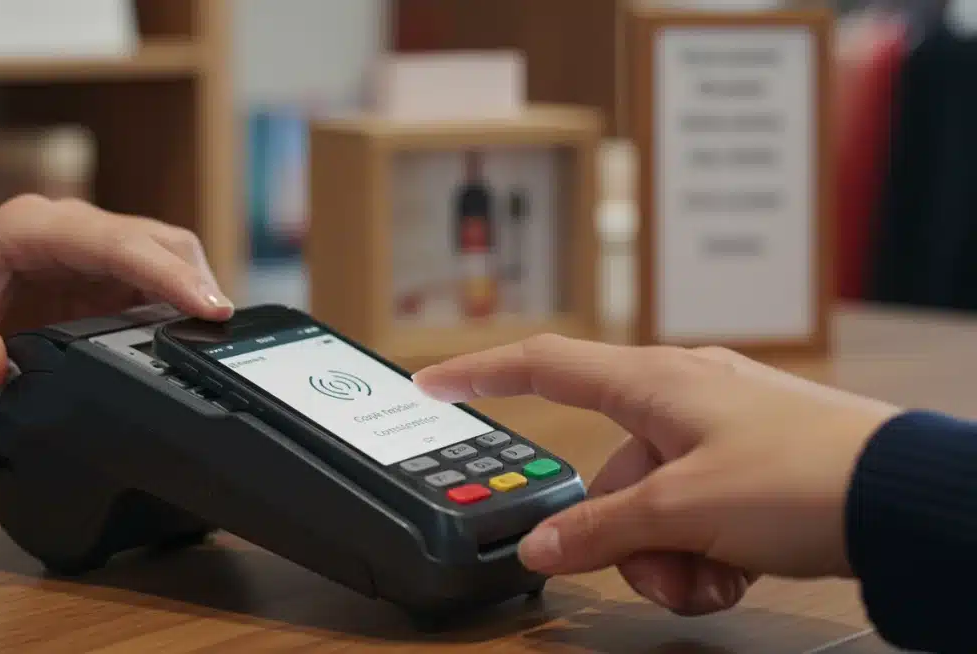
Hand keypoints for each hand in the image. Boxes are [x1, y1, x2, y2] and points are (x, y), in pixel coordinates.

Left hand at [0, 195, 232, 391]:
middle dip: (196, 280)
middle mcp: (67, 231)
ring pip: (162, 258)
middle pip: (156, 241)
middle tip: (225, 333)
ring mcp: (84, 254)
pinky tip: (188, 340)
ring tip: (216, 340)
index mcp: (32, 228)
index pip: (118, 242)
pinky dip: (175, 308)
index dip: (168, 274)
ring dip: (191, 293)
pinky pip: (148, 286)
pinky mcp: (93, 280)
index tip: (209, 306)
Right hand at [412, 335, 900, 615]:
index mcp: (652, 382)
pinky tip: (734, 572)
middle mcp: (679, 398)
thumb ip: (601, 529)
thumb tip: (542, 546)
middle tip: (661, 572)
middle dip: (623, 539)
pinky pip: (693, 515)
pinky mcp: (747, 467)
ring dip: (669, 556)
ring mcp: (716, 434)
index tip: (434, 384)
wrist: (901, 499)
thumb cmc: (802, 474)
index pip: (543, 364)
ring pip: (650, 506)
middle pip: (607, 476)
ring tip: (713, 578)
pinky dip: (703, 553)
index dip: (481, 372)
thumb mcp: (682, 508)